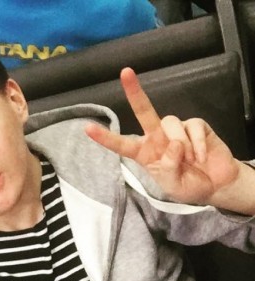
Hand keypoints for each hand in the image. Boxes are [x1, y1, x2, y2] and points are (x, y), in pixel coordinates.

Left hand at [85, 67, 241, 208]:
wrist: (215, 184)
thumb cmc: (187, 185)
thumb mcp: (171, 185)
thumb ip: (166, 168)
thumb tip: (173, 144)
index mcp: (144, 153)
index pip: (121, 145)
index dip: (105, 137)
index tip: (87, 128)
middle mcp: (157, 137)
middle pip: (144, 111)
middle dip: (135, 92)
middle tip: (125, 72)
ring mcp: (176, 129)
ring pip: (171, 124)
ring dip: (181, 146)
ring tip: (190, 161)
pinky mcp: (195, 126)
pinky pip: (193, 128)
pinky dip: (197, 145)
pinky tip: (201, 157)